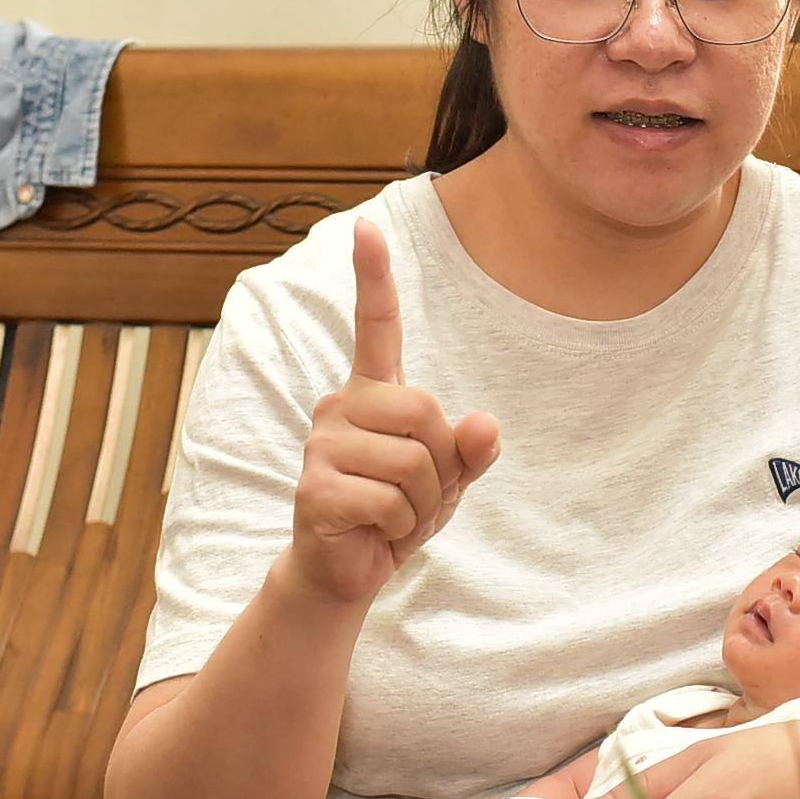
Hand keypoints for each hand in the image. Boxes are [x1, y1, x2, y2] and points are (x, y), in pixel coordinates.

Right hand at [284, 219, 502, 606]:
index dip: (373, 278)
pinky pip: (391, 500)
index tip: (367, 228)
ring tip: (394, 515)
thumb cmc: (396, 513)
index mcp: (373, 393)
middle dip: (441, 464)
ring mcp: (322, 445)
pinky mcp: (314, 487)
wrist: (347, 571)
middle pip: (426, 410)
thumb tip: (485, 424)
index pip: (375, 326)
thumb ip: (469, 451)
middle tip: (414, 493)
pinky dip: (400, 525)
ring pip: (414, 462)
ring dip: (423, 502)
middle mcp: (340, 406)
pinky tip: (375, 531)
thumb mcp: (448, 480)